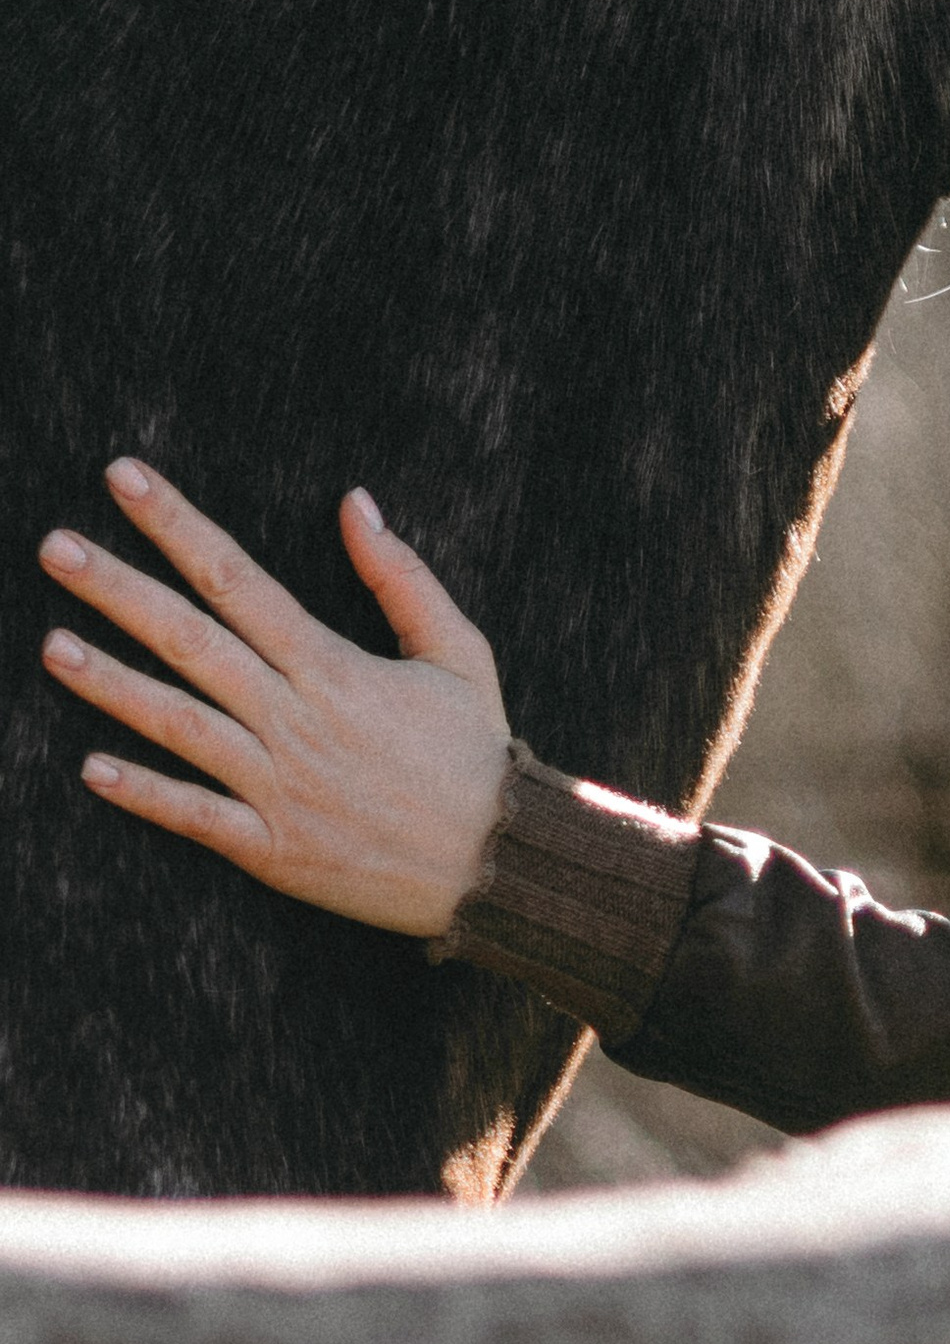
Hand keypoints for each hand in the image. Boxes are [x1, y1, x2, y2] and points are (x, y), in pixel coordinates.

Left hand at [40, 462, 512, 937]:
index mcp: (333, 667)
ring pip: (179, 725)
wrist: (502, 864)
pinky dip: (144, 794)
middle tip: (55, 547)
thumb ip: (402, 577)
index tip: (121, 478)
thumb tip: (354, 502)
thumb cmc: (478, 756)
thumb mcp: (460, 652)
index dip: (175, 524)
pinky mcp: (275, 848)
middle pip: (190, 641)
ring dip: (112, 684)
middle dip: (118, 590)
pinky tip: (91, 768)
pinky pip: (197, 817)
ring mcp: (280, 786)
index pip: (236, 578)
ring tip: (53, 646)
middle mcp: (295, 720)